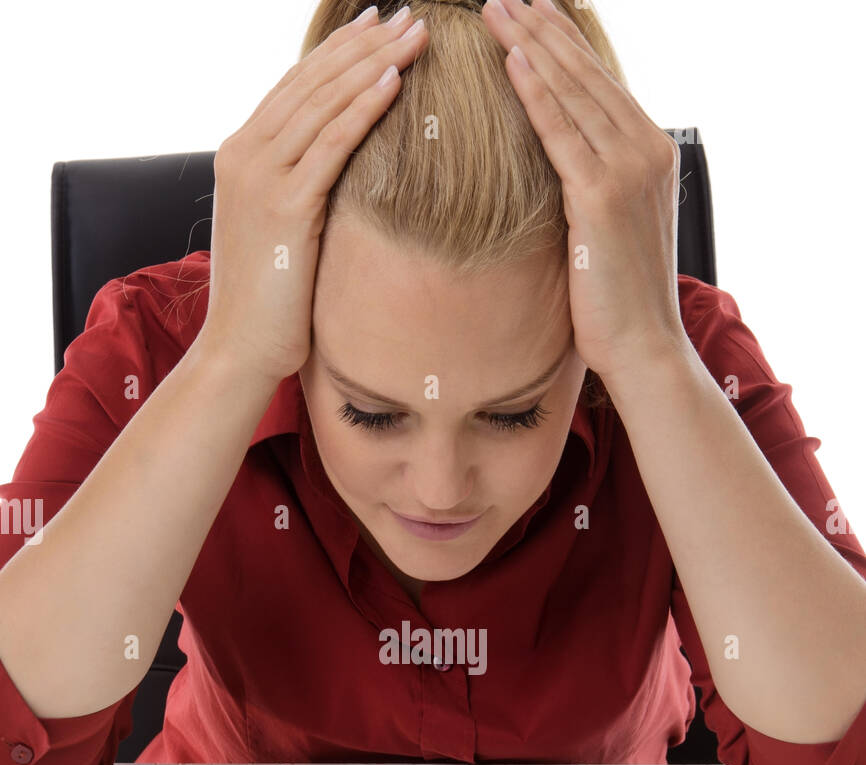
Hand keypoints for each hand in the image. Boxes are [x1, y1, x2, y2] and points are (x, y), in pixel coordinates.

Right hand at [197, 6, 428, 385]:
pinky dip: (363, 109)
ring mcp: (259, 177)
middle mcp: (244, 153)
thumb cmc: (267, 302)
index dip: (340, 51)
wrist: (239, 350)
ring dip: (374, 64)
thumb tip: (335, 172)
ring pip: (324, 103)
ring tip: (417, 35)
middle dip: (365, 44)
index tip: (380, 24)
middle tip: (411, 15)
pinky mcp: (283, 206)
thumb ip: (297, 190)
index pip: (296, 85)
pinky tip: (394, 82)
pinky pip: (331, 145)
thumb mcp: (279, 230)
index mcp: (240, 154)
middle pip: (313, 81)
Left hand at [482, 0, 687, 381]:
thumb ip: (593, 187)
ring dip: (531, 45)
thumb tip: (561, 169)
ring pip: (573, 93)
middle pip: (584, 75)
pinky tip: (512, 61)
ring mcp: (629, 170)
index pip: (599, 83)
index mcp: (651, 152)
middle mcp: (647, 150)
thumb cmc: (619, 299)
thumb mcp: (610, 230)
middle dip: (541, 28)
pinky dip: (536, 94)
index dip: (562, 42)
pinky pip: (561, 133)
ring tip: (496, 10)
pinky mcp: (603, 197)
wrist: (644, 347)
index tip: (528, 10)